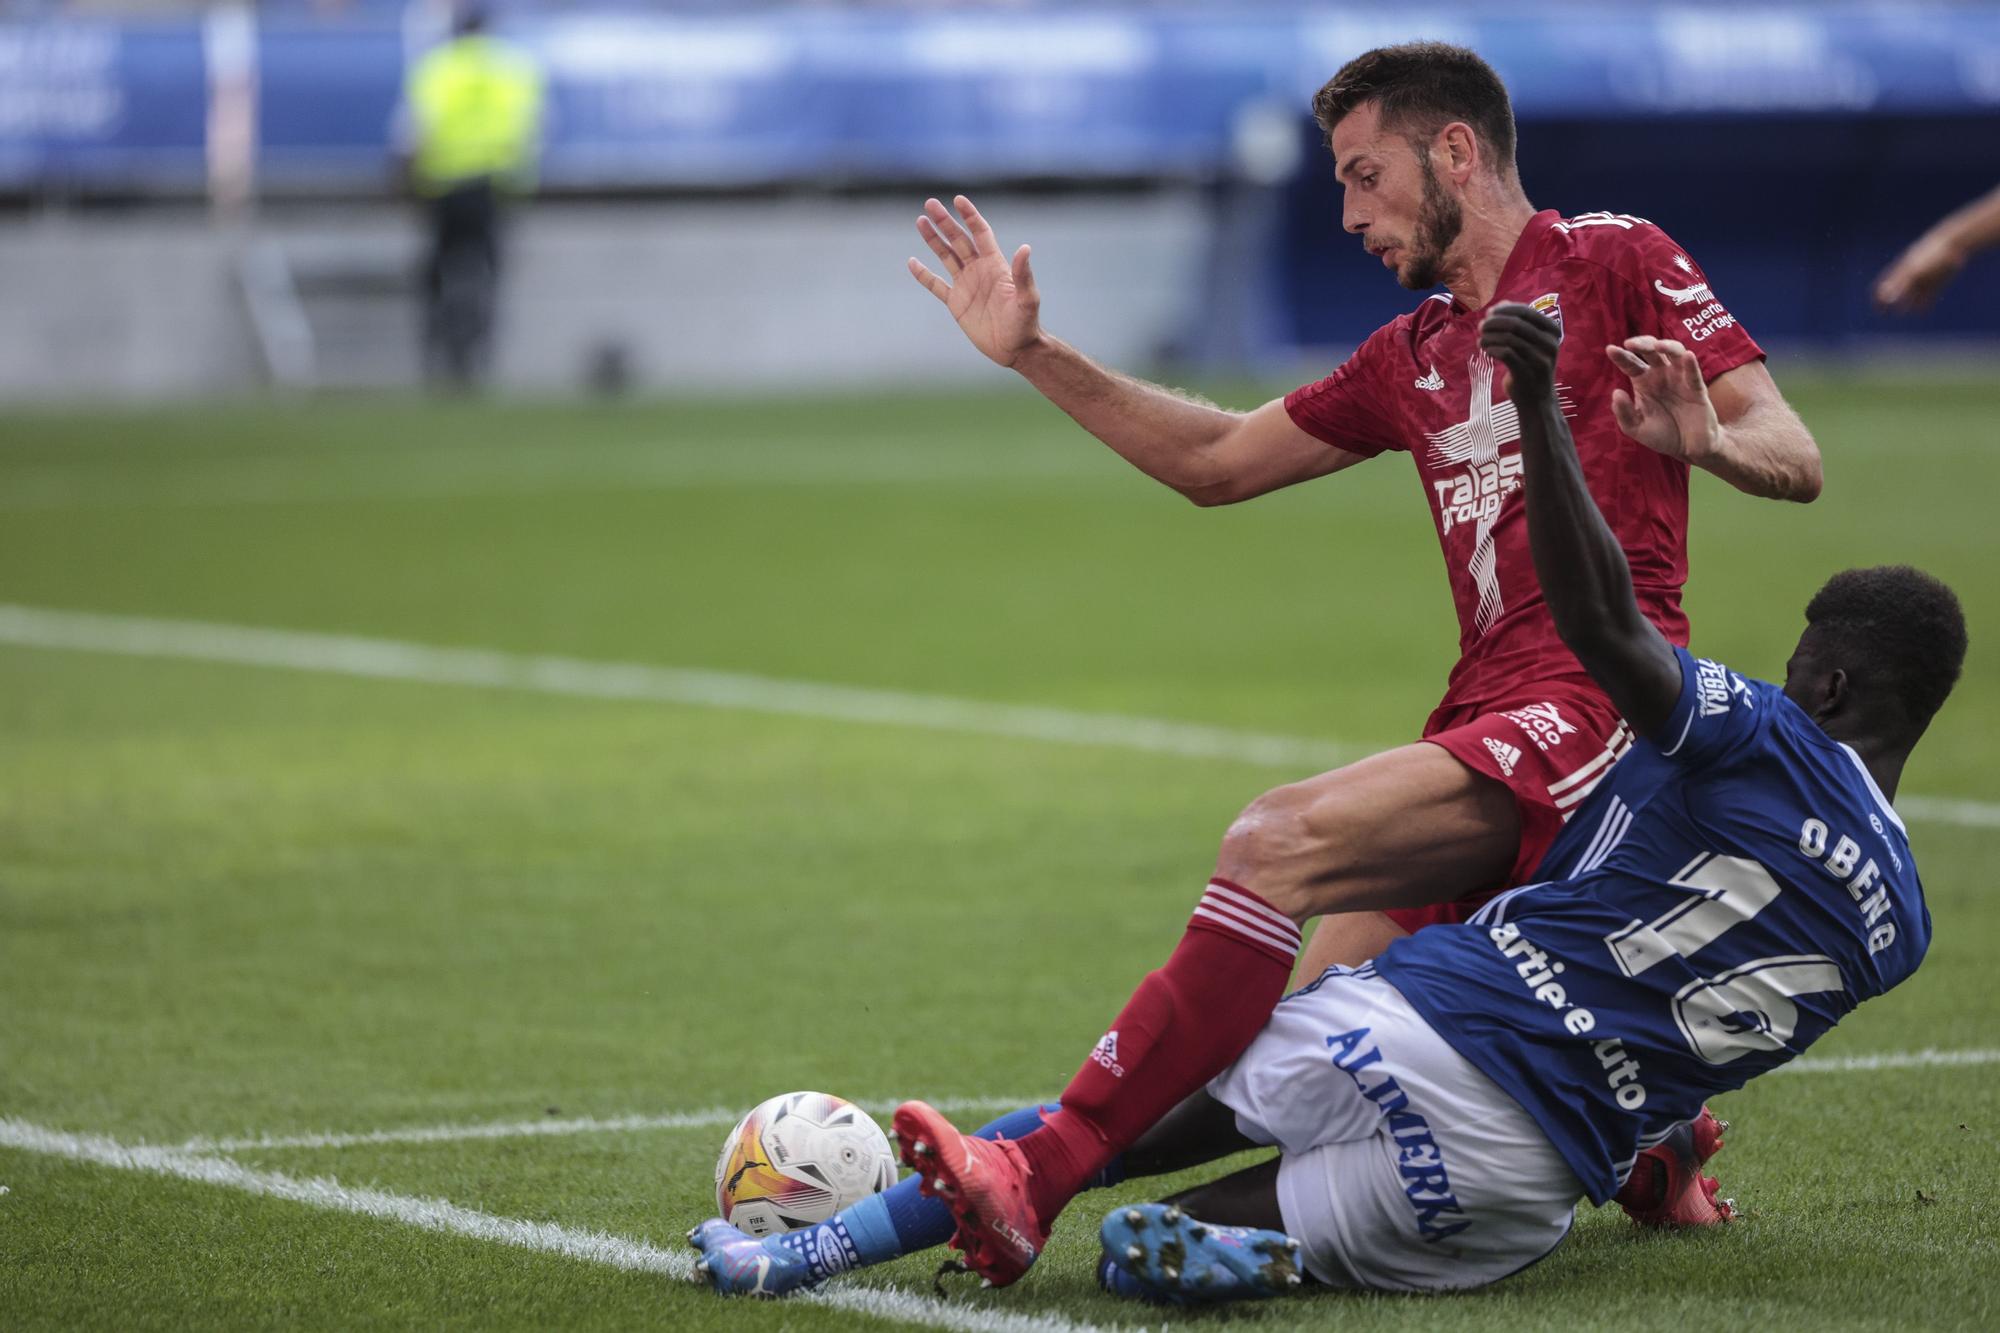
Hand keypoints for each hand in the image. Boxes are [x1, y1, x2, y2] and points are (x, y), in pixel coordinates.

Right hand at [908, 195, 1042, 367]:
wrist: (1016, 349)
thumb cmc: (1025, 324)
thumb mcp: (1027, 299)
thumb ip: (1023, 275)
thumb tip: (1025, 248)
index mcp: (995, 265)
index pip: (980, 233)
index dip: (970, 216)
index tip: (958, 200)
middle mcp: (979, 270)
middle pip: (959, 239)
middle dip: (945, 221)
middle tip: (930, 203)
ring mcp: (966, 285)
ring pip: (946, 256)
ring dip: (933, 239)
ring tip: (920, 221)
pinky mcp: (956, 303)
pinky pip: (936, 285)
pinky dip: (924, 275)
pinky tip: (912, 262)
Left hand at [1479, 303, 1560, 404]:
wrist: (1537, 400)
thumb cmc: (1530, 366)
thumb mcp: (1530, 343)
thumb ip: (1518, 323)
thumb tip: (1501, 304)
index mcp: (1553, 332)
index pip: (1526, 312)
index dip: (1505, 309)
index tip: (1490, 312)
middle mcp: (1550, 344)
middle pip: (1516, 324)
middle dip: (1495, 322)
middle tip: (1482, 326)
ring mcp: (1540, 359)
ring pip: (1509, 338)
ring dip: (1490, 336)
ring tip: (1481, 340)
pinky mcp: (1527, 373)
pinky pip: (1506, 354)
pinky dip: (1492, 349)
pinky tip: (1486, 350)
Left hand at [1605, 336, 1718, 462]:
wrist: (1688, 448)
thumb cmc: (1661, 434)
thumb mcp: (1636, 428)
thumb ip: (1624, 413)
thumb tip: (1616, 392)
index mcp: (1643, 382)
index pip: (1631, 364)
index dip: (1621, 356)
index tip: (1610, 349)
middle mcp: (1661, 375)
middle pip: (1651, 352)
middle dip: (1642, 344)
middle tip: (1630, 343)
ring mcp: (1680, 378)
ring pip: (1675, 354)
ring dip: (1667, 346)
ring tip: (1657, 346)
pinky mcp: (1697, 388)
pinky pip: (1694, 373)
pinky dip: (1691, 364)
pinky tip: (1687, 356)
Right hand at [1874, 231, 1965, 313]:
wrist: (1953, 245)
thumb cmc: (1929, 256)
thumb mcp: (1913, 271)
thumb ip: (1899, 285)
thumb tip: (1884, 299)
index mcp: (1901, 271)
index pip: (1884, 286)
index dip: (1879, 299)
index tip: (1879, 311)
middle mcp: (1910, 276)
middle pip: (1898, 293)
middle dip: (1892, 303)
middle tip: (1889, 314)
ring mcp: (1923, 279)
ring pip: (1913, 296)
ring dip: (1908, 305)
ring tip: (1907, 313)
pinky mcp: (1937, 283)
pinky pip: (1928, 297)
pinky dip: (1924, 305)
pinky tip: (1921, 313)